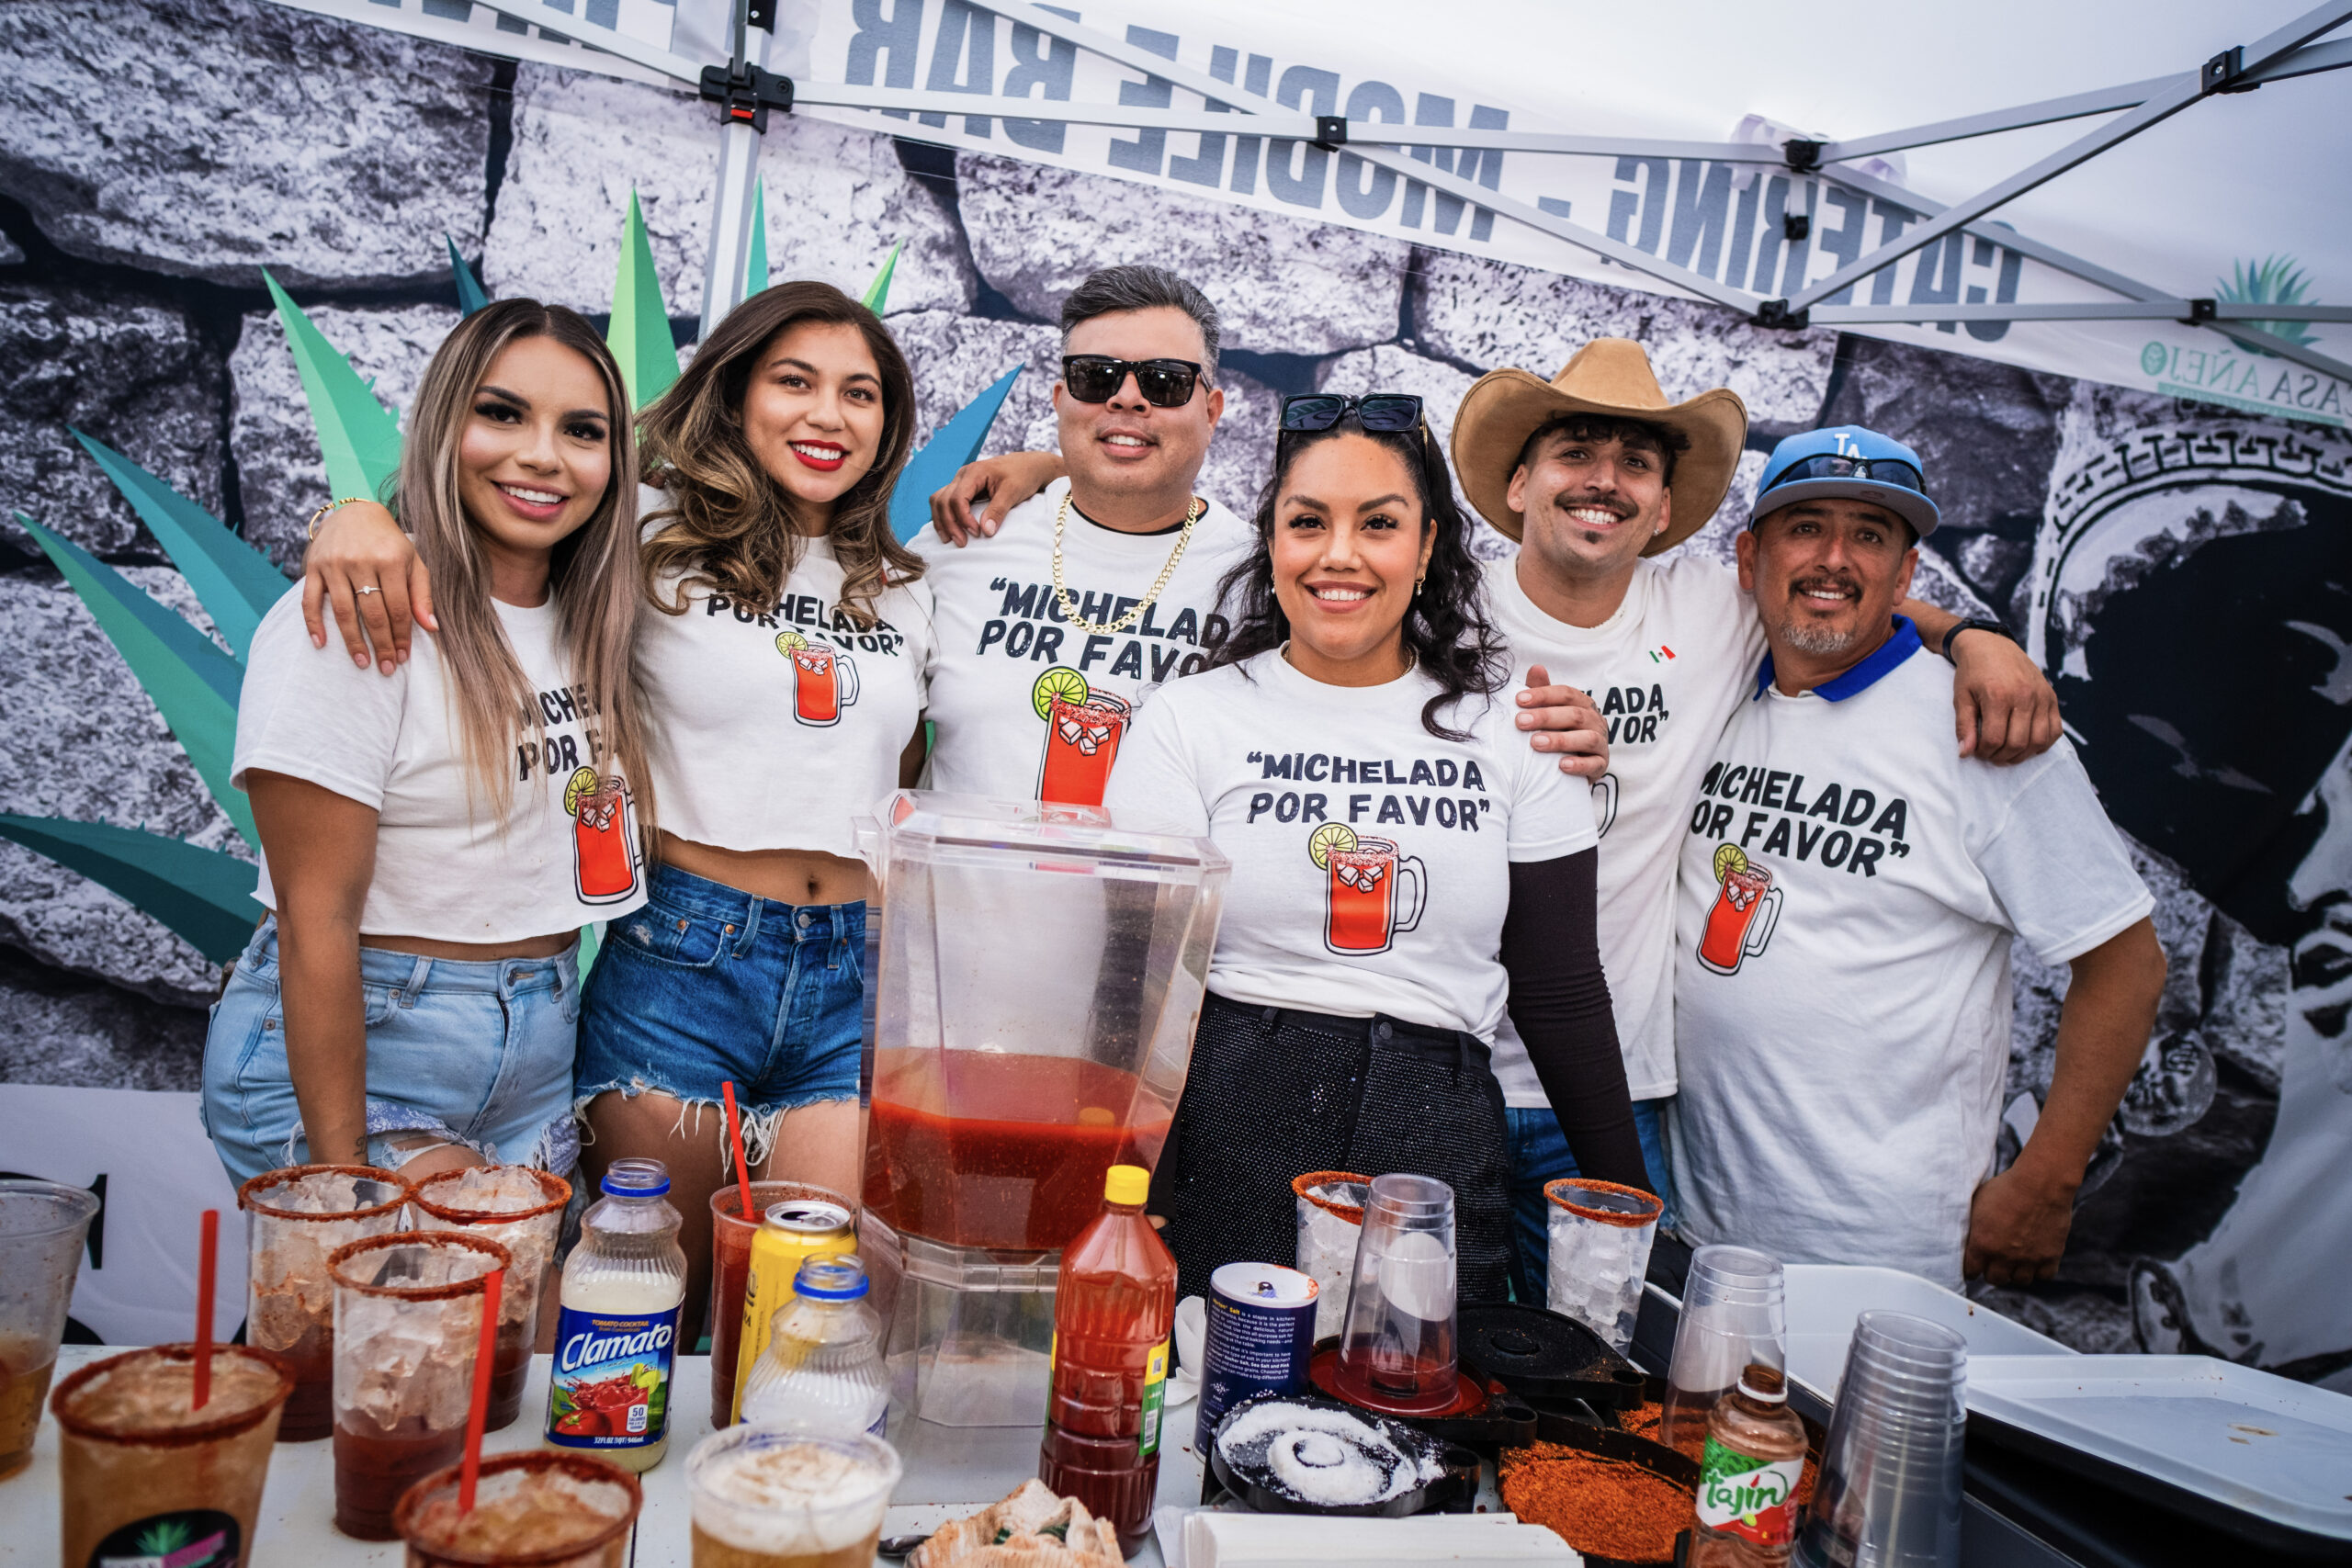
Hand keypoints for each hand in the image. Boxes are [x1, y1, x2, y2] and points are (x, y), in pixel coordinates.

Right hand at [301, 501, 433, 674]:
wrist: (356, 513)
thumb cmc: (390, 543)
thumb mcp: (413, 562)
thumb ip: (422, 594)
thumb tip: (431, 627)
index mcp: (391, 560)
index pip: (398, 608)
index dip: (401, 636)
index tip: (403, 656)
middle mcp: (362, 562)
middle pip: (373, 613)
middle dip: (381, 644)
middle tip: (386, 668)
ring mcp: (335, 564)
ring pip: (343, 611)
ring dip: (353, 641)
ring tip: (362, 662)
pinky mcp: (313, 567)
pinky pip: (310, 599)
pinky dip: (313, 623)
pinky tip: (321, 644)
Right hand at [928, 451, 1064, 545]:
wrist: (1028, 466)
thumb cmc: (1022, 475)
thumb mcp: (1013, 492)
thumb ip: (998, 510)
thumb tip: (986, 531)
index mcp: (974, 472)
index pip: (957, 498)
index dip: (963, 518)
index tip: (977, 533)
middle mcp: (962, 475)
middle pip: (943, 500)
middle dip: (949, 523)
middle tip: (961, 542)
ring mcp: (960, 481)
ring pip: (938, 500)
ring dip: (941, 520)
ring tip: (949, 539)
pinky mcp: (962, 489)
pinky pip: (944, 501)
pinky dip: (944, 516)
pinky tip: (950, 530)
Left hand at [1515, 663, 1608, 778]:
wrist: (1570, 766)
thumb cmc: (1558, 732)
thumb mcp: (1548, 712)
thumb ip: (1542, 693)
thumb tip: (1536, 668)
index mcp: (1582, 704)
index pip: (1566, 694)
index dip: (1543, 694)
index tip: (1519, 699)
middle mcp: (1595, 721)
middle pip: (1574, 715)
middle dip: (1546, 717)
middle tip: (1521, 722)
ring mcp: (1600, 743)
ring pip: (1587, 738)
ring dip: (1561, 740)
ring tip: (1536, 743)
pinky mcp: (1601, 765)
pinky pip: (1594, 764)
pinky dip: (1579, 765)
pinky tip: (1562, 766)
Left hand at [1951, 628, 2059, 764]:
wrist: (1991, 646)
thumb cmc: (1973, 673)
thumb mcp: (1961, 697)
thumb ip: (1964, 726)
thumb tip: (1966, 754)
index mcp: (1999, 695)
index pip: (1994, 739)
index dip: (1984, 752)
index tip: (1977, 751)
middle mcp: (2025, 696)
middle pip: (2018, 743)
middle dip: (2001, 756)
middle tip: (1990, 754)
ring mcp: (2042, 696)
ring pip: (2039, 741)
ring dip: (2022, 754)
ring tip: (2006, 752)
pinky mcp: (2051, 697)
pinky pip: (2056, 730)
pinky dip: (2043, 743)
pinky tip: (2026, 743)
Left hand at [1962, 1161, 2078, 1284]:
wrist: (2040, 1182)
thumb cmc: (2006, 1187)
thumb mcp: (1977, 1203)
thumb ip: (1971, 1224)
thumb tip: (1965, 1235)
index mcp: (1982, 1244)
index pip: (1971, 1271)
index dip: (1971, 1269)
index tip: (1973, 1267)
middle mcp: (2004, 1256)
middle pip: (1995, 1279)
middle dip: (1992, 1271)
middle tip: (1994, 1263)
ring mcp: (2029, 1258)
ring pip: (2019, 1281)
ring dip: (2015, 1272)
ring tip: (2014, 1261)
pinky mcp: (2050, 1255)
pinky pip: (2044, 1276)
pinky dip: (2040, 1270)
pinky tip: (2035, 1259)